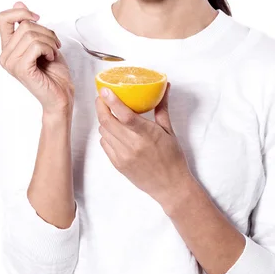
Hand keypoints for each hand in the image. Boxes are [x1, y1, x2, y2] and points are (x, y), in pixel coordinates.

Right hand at [0, 1, 74, 114]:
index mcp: (8, 48)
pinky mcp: (22, 69)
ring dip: (50, 41)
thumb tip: (18, 3)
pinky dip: (49, 49)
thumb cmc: (54, 73)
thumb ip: (30, 25)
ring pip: (32, 35)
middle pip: (25, 25)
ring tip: (53, 53)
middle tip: (54, 45)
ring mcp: (12, 63)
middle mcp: (6, 56)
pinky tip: (51, 59)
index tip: (37, 17)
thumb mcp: (43, 42)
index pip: (3, 18)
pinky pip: (36, 46)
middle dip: (46, 32)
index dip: (21, 11)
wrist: (61, 95)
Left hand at [95, 83, 193, 209]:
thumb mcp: (169, 131)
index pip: (125, 115)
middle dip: (101, 106)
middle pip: (107, 121)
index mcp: (147, 135)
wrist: (171, 186)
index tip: (105, 90)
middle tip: (102, 98)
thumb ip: (162, 108)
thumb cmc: (173, 158)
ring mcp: (123, 156)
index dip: (112, 101)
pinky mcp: (118, 164)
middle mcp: (133, 145)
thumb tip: (165, 86)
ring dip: (104, 120)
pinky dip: (106, 134)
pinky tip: (115, 132)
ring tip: (110, 115)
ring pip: (103, 131)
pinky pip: (104, 144)